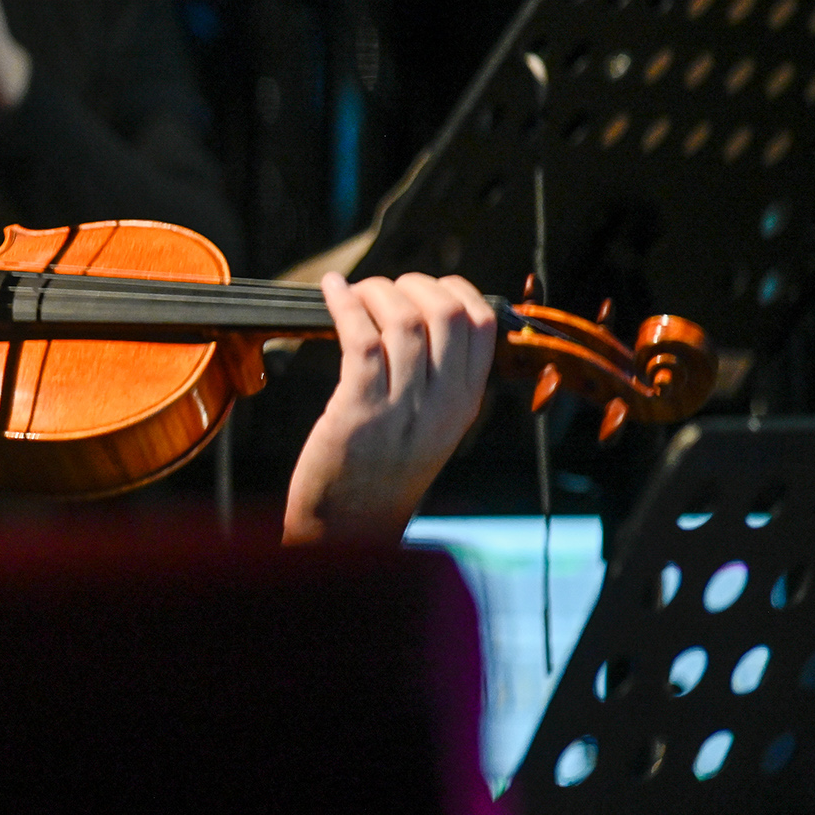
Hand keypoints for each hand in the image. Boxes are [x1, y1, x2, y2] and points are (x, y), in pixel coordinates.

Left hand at [283, 273, 496, 545]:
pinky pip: (360, 340)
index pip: (483, 325)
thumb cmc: (379, 473)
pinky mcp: (358, 412)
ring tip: (354, 291)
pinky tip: (331, 292)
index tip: (422, 286)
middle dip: (413, 285)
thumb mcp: (428, 428)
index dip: (453, 290)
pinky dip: (344, 305)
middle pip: (448, 313)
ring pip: (404, 321)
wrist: (349, 530)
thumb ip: (434, 380)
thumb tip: (418, 315)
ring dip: (375, 291)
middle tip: (383, 288)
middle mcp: (442, 404)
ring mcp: (402, 409)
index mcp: (464, 403)